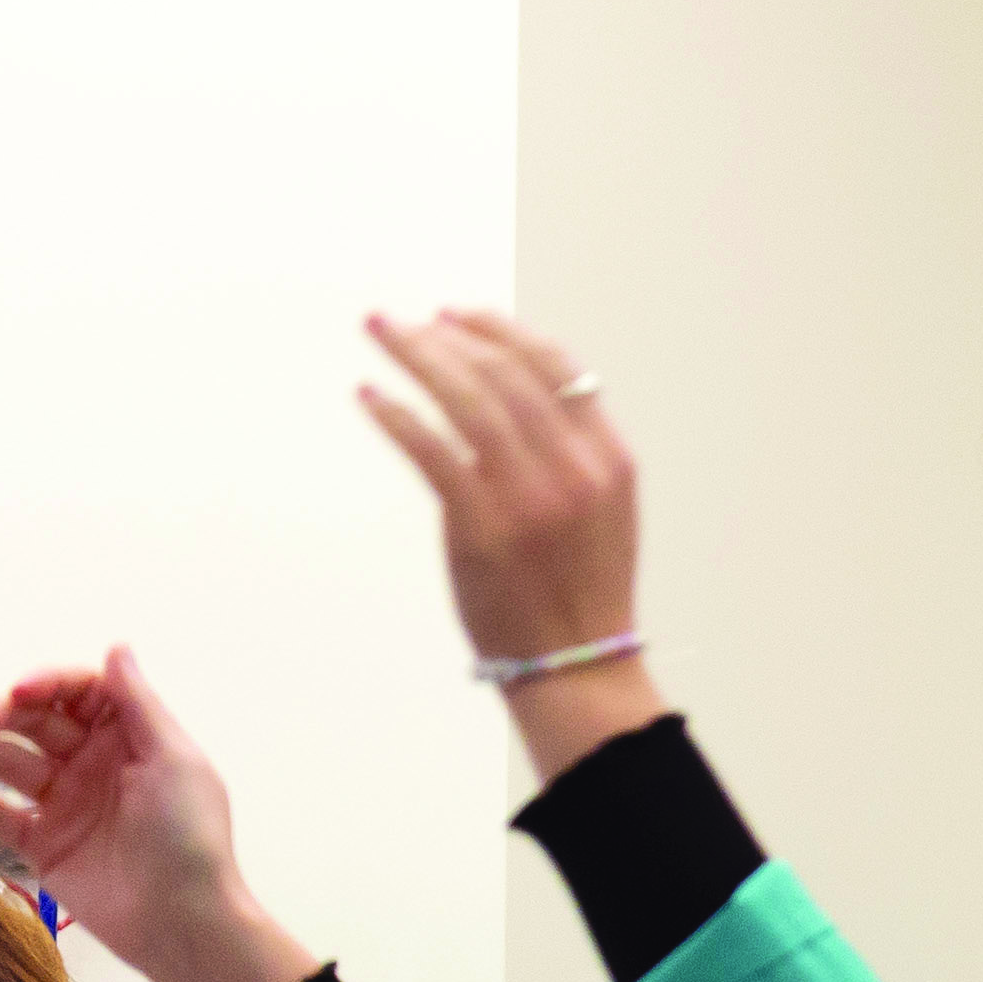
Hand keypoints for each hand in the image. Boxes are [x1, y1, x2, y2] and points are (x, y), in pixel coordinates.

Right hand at [0, 651, 319, 981]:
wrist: (182, 922)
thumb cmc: (190, 838)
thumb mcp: (173, 760)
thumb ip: (138, 703)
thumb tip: (118, 648)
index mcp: (130, 739)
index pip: (78, 693)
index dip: (47, 684)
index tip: (21, 692)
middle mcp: (94, 765)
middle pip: (36, 723)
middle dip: (0, 714)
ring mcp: (66, 803)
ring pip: (10, 762)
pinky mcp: (43, 843)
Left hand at [355, 311, 672, 778]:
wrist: (576, 666)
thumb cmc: (578, 591)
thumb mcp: (601, 510)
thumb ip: (565, 453)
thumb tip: (499, 397)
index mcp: (610, 461)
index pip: (558, 369)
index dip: (502, 331)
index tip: (458, 315)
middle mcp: (574, 472)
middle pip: (505, 374)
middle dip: (446, 335)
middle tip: (401, 322)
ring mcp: (529, 499)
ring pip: (466, 400)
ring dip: (416, 357)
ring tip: (382, 336)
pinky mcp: (481, 527)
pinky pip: (430, 449)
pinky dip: (396, 414)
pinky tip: (372, 397)